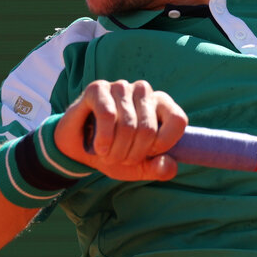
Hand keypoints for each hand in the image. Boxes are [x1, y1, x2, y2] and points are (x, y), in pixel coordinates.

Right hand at [54, 79, 187, 180]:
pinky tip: (99, 147)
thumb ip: (160, 169)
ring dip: (116, 150)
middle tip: (120, 158)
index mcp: (161, 104)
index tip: (148, 154)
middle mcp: (143, 91)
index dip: (163, 145)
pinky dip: (103, 139)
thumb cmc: (114, 153)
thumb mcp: (140, 168)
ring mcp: (121, 87)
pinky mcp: (98, 88)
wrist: (78, 151)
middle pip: (149, 129)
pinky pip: (107, 115)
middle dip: (133, 154)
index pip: (178, 121)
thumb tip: (170, 166)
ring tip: (108, 154)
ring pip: (128, 125)